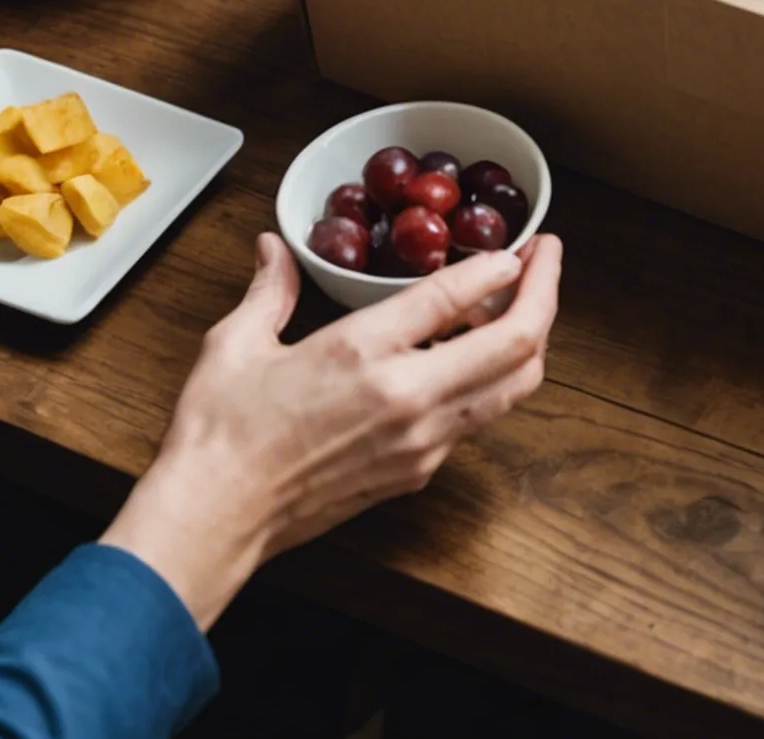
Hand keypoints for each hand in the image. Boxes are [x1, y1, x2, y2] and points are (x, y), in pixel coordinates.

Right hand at [102, 235, 561, 627]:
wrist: (217, 516)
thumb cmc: (220, 433)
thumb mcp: (235, 345)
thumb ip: (270, 289)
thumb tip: (274, 247)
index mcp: (361, 352)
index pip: (454, 297)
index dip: (498, 266)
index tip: (519, 246)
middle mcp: (406, 397)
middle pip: (515, 343)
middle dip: (544, 293)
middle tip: (546, 260)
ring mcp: (421, 441)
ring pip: (512, 386)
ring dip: (530, 340)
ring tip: (524, 304)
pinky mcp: (418, 472)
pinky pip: (477, 419)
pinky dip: (493, 381)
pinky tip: (475, 356)